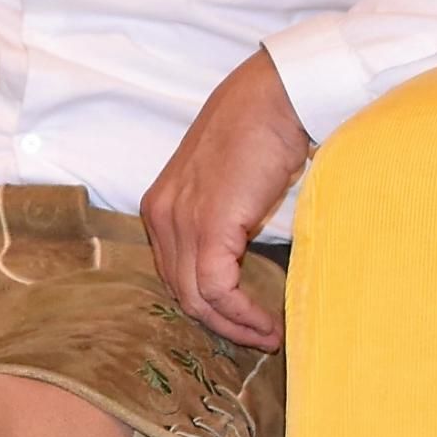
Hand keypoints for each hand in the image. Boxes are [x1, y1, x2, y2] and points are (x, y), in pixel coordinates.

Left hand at [138, 50, 310, 351]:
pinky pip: (216, 290)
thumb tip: (238, 255)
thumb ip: (221, 218)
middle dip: (219, 322)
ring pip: (196, 297)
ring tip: (266, 337)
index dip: (205, 304)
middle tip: (255, 338)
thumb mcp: (227, 182)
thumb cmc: (261, 131)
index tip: (238, 320)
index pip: (174, 272)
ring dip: (234, 325)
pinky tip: (267, 324)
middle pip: (181, 291)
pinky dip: (241, 314)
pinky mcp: (207, 228)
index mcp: (161, 206)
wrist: (275, 98)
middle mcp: (161, 216)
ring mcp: (180, 222)